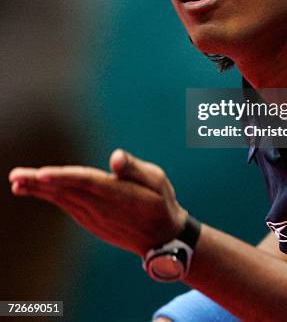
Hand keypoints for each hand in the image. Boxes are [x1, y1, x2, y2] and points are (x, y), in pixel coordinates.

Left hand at [9, 150, 186, 256]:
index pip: (86, 182)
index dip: (63, 178)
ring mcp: (94, 218)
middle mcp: (102, 208)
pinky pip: (67, 207)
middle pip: (67, 192)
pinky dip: (50, 198)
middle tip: (15, 176)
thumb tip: (115, 157)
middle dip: (39, 184)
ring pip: (63, 200)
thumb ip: (135, 167)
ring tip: (17, 182)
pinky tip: (37, 190)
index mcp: (118, 194)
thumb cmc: (161, 202)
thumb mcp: (157, 180)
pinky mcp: (91, 222)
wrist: (162, 239)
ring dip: (39, 191)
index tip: (41, 174)